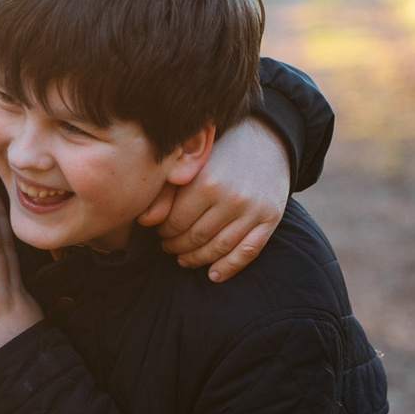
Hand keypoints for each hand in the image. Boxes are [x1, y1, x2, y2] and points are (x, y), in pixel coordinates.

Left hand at [138, 117, 289, 281]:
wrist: (266, 138)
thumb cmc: (220, 151)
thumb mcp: (192, 163)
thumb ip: (166, 191)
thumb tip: (144, 221)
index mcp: (207, 182)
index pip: (175, 222)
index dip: (163, 231)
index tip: (159, 231)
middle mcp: (231, 198)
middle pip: (195, 238)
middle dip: (177, 246)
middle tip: (169, 246)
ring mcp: (253, 210)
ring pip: (218, 249)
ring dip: (197, 259)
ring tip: (184, 259)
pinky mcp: (270, 218)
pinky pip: (247, 252)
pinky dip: (229, 267)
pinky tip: (213, 275)